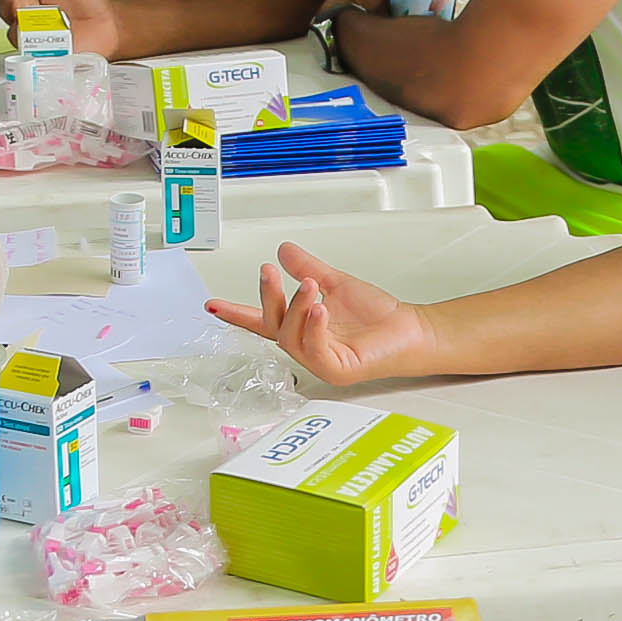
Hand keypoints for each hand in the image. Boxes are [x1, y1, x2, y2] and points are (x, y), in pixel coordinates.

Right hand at [1, 0, 120, 60]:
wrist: (111, 26)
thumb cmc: (90, 4)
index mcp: (29, 1)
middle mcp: (29, 22)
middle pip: (8, 15)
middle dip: (9, 4)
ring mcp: (36, 41)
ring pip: (18, 35)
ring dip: (21, 25)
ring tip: (31, 17)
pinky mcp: (46, 57)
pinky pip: (34, 56)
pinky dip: (36, 49)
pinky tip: (40, 40)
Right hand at [205, 242, 436, 383]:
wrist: (410, 330)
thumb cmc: (378, 317)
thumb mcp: (336, 283)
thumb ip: (308, 268)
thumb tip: (284, 250)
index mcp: (302, 327)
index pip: (262, 321)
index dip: (236, 314)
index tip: (211, 305)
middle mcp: (306, 346)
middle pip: (273, 325)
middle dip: (268, 298)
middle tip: (269, 273)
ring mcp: (320, 361)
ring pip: (291, 337)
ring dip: (295, 308)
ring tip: (309, 286)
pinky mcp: (338, 370)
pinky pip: (315, 351)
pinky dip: (313, 328)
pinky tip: (319, 308)